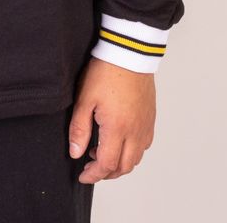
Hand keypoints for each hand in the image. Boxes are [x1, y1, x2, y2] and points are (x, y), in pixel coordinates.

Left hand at [68, 56, 155, 183]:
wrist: (128, 52)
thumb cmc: (105, 71)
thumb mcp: (85, 98)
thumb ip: (79, 128)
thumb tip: (76, 152)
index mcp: (117, 128)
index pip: (107, 164)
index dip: (93, 174)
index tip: (83, 175)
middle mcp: (136, 131)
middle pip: (124, 166)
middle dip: (107, 173)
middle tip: (91, 167)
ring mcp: (145, 125)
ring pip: (137, 157)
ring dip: (120, 162)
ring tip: (101, 151)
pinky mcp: (150, 117)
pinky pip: (145, 144)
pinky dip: (132, 151)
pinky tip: (119, 140)